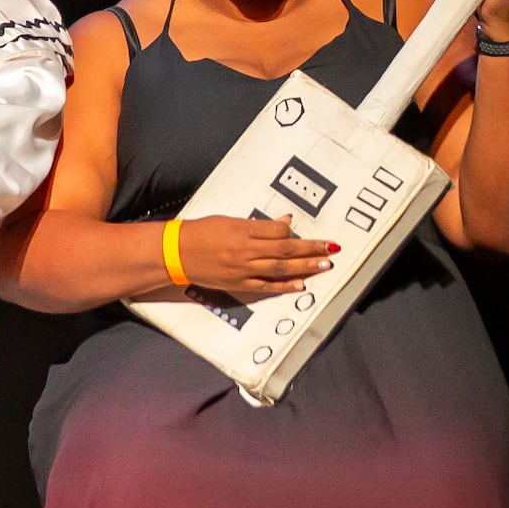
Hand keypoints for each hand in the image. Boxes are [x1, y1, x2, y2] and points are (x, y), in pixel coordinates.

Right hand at [177, 214, 336, 293]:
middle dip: (311, 249)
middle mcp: (245, 250)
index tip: (307, 233)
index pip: (277, 231)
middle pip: (285, 250)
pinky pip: (267, 286)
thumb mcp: (229, 221)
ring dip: (305, 267)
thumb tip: (284, 224)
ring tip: (324, 265)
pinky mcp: (239, 284)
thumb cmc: (202, 232)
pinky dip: (285, 285)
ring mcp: (243, 270)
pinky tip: (301, 284)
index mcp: (242, 231)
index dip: (294, 232)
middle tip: (331, 248)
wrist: (177, 253)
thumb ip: (258, 225)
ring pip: (281, 268)